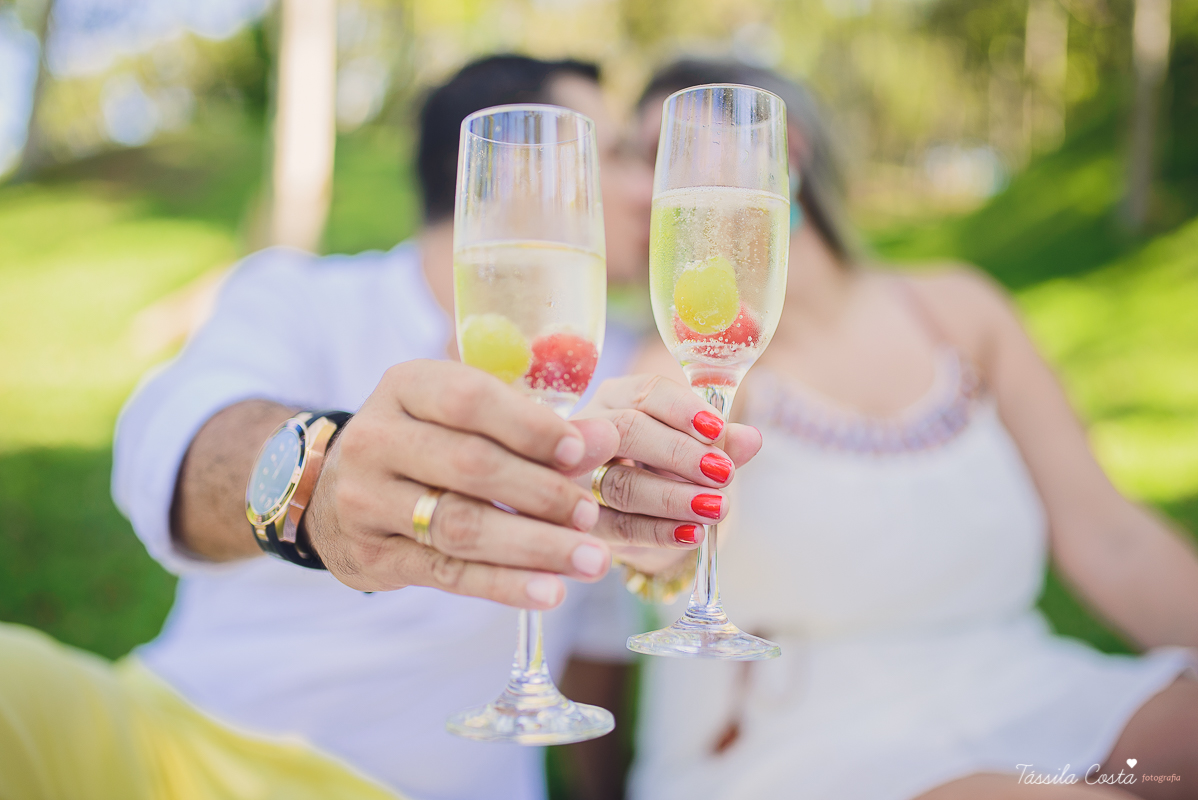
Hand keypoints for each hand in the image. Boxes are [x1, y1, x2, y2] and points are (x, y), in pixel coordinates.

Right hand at [305, 360, 619, 606]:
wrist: (331, 491)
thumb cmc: (425, 442)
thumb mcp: (465, 416)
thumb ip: (533, 426)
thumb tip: (606, 438)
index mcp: (406, 387)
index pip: (470, 400)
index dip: (530, 427)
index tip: (581, 452)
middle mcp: (378, 439)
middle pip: (469, 466)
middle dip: (541, 493)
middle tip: (590, 514)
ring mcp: (368, 500)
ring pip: (460, 526)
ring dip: (534, 546)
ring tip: (589, 560)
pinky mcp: (374, 555)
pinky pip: (448, 573)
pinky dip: (504, 584)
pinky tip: (549, 590)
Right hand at [574, 375, 762, 572]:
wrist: (641, 516)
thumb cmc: (666, 467)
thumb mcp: (695, 449)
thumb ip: (721, 443)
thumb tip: (752, 438)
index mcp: (617, 398)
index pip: (646, 391)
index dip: (682, 408)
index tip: (716, 428)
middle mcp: (591, 430)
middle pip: (627, 430)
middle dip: (678, 452)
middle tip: (722, 472)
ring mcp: (579, 477)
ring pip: (619, 483)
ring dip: (672, 497)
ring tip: (715, 507)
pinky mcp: (584, 523)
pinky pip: (618, 527)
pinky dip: (659, 531)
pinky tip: (692, 533)